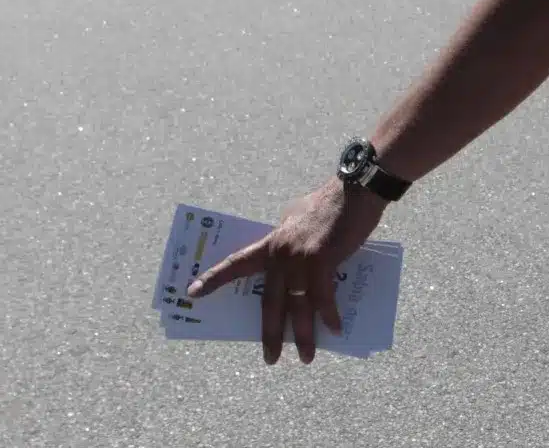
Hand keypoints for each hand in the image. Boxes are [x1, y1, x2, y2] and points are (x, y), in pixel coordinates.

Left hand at [187, 179, 386, 364]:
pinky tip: (334, 329)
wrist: (355, 191)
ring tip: (306, 357)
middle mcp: (280, 253)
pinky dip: (329, 316)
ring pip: (297, 306)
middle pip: (270, 301)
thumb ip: (287, 239)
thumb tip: (289, 264)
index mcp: (271, 243)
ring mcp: (300, 258)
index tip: (192, 292)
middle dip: (269, 333)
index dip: (214, 278)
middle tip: (270, 358)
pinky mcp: (323, 260)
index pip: (236, 263)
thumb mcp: (296, 218)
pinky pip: (323, 297)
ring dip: (302, 334)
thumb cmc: (329, 204)